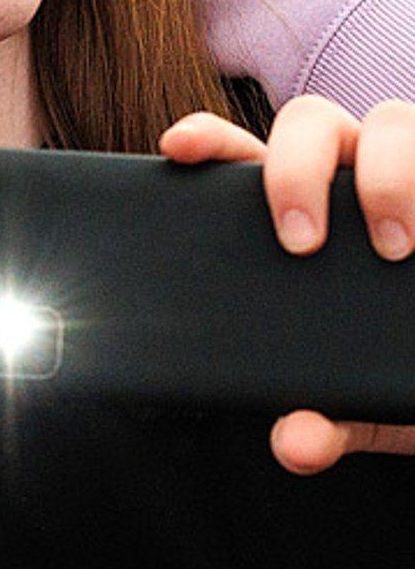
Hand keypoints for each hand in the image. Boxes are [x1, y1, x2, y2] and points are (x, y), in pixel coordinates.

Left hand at [160, 95, 414, 473]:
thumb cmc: (395, 369)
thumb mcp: (360, 401)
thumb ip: (327, 418)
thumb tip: (297, 446)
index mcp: (297, 204)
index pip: (236, 148)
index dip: (206, 135)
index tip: (176, 148)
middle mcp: (350, 172)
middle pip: (308, 123)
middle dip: (297, 171)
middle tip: (301, 243)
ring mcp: (409, 172)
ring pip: (391, 121)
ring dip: (389, 174)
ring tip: (395, 246)